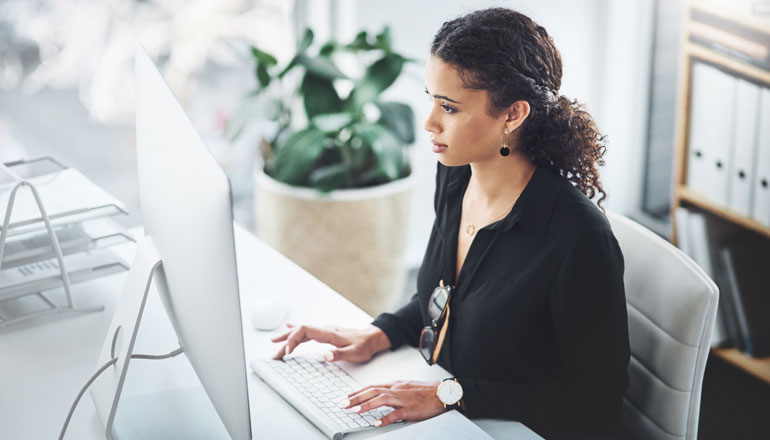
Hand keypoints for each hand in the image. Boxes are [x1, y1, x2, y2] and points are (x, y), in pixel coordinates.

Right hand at [271, 323, 390, 361]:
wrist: (372, 338)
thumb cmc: (364, 346)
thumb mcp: (354, 353)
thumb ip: (339, 354)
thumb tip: (325, 355)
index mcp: (329, 333)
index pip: (305, 330)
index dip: (293, 339)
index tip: (288, 352)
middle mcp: (324, 330)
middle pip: (299, 331)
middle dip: (285, 341)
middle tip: (274, 352)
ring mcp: (324, 331)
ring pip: (302, 331)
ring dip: (288, 337)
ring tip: (274, 342)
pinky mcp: (325, 334)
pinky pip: (306, 332)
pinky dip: (295, 334)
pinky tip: (288, 330)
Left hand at [341, 380, 445, 426]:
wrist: (442, 393)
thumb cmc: (425, 392)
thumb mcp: (406, 387)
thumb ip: (392, 391)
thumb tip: (379, 395)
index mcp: (395, 384)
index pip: (372, 386)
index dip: (357, 392)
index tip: (346, 397)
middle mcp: (397, 389)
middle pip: (372, 391)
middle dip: (356, 398)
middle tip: (343, 404)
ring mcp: (403, 399)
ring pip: (381, 399)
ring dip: (366, 405)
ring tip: (355, 411)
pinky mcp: (410, 409)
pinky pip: (395, 414)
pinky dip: (385, 418)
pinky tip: (376, 423)